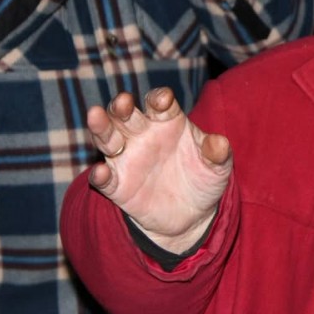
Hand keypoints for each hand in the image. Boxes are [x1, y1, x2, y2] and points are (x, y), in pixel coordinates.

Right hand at [86, 87, 232, 253]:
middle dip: (122, 106)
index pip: (159, 103)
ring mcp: (127, 159)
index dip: (159, 99)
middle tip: (123, 101)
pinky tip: (101, 172)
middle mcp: (143, 134)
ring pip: (108, 138)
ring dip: (101, 127)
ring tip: (95, 115)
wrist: (192, 214)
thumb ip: (218, 153)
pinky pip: (105, 179)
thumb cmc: (203, 179)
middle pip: (127, 115)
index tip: (163, 100)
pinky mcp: (118, 186)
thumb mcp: (217, 167)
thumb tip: (219, 143)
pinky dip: (100, 175)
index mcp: (167, 121)